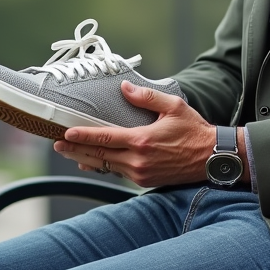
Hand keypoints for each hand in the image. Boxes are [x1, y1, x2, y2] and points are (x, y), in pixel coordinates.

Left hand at [55, 81, 223, 187]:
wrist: (213, 158)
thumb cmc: (194, 130)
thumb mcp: (173, 107)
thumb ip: (146, 97)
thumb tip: (125, 87)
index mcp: (142, 141)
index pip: (104, 139)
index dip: (82, 137)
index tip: (65, 134)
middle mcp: (138, 161)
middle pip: (98, 157)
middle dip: (75, 151)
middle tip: (57, 145)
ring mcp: (141, 174)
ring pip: (105, 167)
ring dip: (86, 160)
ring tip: (70, 154)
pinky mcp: (145, 182)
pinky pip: (118, 173)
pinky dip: (103, 167)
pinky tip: (92, 163)